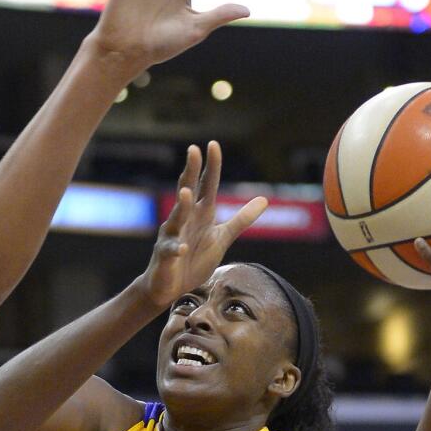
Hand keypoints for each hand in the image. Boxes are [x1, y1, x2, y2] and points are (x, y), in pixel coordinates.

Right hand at [140, 141, 266, 307]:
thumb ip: (241, 219)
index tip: (213, 144)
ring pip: (176, 218)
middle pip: (188, 191)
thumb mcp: (222, 237)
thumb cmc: (194, 258)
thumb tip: (265, 199)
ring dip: (182, 206)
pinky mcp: (166, 256)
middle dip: (191, 172)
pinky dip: (175, 248)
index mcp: (200, 213)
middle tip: (193, 150)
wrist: (169, 286)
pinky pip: (170, 250)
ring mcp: (172, 236)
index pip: (207, 185)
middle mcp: (184, 220)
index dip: (211, 166)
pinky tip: (181, 248)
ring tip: (186, 193)